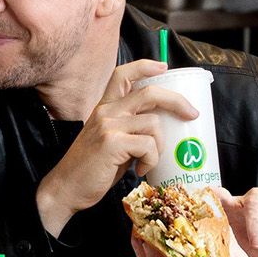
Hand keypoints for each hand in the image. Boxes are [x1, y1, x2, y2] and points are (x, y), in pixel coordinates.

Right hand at [37, 60, 198, 233]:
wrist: (66, 189)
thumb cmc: (91, 169)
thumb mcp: (109, 140)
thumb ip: (129, 129)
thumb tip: (161, 129)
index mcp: (104, 109)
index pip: (122, 76)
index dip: (144, 67)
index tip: (163, 68)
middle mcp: (106, 112)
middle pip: (149, 93)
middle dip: (177, 102)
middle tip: (191, 115)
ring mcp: (108, 125)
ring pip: (153, 124)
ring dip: (159, 146)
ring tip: (148, 161)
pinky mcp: (112, 142)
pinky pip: (148, 146)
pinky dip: (151, 160)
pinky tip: (140, 170)